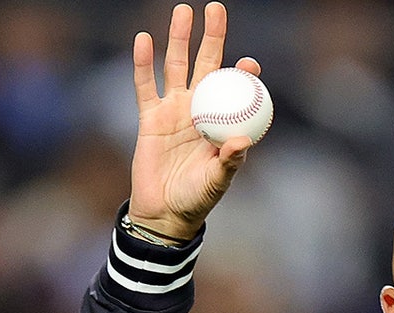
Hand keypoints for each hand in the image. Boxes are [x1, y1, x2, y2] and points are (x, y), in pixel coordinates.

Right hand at [128, 2, 260, 239]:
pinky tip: (144, 38)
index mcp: (222, 123)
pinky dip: (143, 62)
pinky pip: (145, 85)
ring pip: (176, 66)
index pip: (236, 91)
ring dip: (179, 38)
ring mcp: (174, 111)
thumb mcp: (217, 181)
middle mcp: (200, 110)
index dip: (243, 73)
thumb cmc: (197, 198)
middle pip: (206, 65)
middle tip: (216, 9)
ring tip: (183, 11)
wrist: (164, 211)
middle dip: (211, 37)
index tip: (250, 62)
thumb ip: (230, 162)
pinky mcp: (149, 118)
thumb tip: (243, 141)